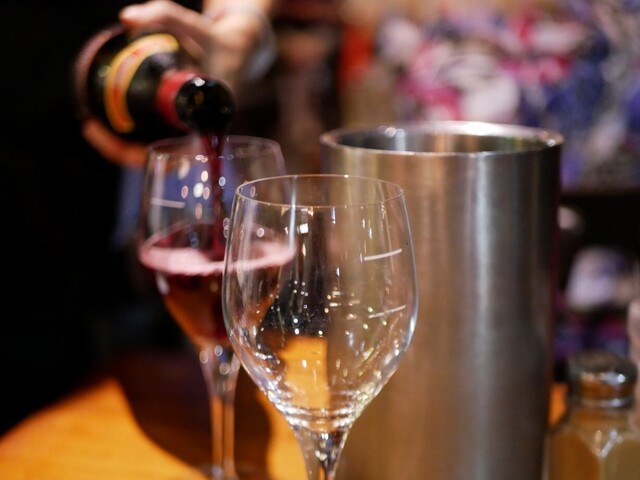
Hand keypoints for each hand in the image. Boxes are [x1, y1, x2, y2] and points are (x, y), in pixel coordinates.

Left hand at [82, 0, 274, 166]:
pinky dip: (133, 138)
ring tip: (94, 126)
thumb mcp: (196, 26)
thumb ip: (165, 15)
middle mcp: (201, 134)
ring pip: (155, 155)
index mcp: (209, 121)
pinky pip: (157, 142)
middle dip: (121, 151)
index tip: (104, 131)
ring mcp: (191, 134)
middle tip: (90, 126)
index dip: (137, 154)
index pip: (176, 155)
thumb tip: (127, 18)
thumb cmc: (218, 43)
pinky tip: (111, 123)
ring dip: (124, 147)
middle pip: (159, 162)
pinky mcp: (184, 128)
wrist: (240, 52)